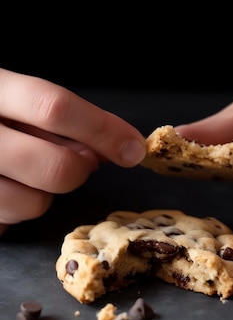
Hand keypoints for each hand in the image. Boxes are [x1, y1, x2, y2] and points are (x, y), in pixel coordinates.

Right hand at [0, 69, 145, 234]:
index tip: (134, 148)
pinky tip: (4, 186)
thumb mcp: (13, 98)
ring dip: (44, 195)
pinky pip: (5, 221)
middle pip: (57, 167)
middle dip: (80, 171)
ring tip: (25, 173)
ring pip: (33, 204)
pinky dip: (15, 209)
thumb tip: (116, 145)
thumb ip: (60, 118)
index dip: (103, 130)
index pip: (54, 107)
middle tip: (79, 161)